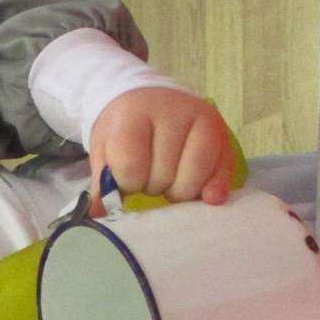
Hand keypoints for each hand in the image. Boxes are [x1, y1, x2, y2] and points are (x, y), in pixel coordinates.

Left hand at [88, 87, 231, 210]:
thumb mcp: (105, 152)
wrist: (146, 99)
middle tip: (150, 176)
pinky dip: (214, 189)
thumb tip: (96, 219)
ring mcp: (202, 120)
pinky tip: (208, 198)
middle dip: (154, 186)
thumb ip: (102, 186)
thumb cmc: (124, 132)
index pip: (131, 166)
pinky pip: (222, 172)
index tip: (127, 177)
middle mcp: (172, 111)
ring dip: (180, 191)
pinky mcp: (224, 134)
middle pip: (163, 175)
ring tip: (171, 179)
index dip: (128, 183)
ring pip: (193, 178)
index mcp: (134, 114)